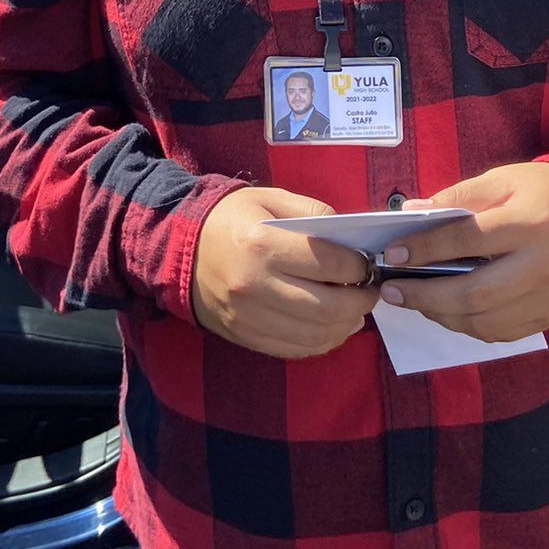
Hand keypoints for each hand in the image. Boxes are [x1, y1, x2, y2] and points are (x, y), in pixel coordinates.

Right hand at [191, 185, 381, 358]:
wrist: (177, 248)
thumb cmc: (228, 218)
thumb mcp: (269, 199)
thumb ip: (313, 211)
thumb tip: (350, 237)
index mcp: (263, 245)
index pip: (329, 264)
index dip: (359, 267)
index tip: (367, 264)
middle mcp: (256, 285)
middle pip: (327, 307)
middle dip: (361, 301)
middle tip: (371, 291)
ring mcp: (249, 316)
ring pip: (314, 335)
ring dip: (345, 326)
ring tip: (356, 312)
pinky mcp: (244, 335)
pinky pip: (293, 349)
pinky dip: (320, 343)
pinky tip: (332, 328)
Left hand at [377, 162, 548, 343]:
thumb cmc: (545, 193)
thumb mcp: (503, 180)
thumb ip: (458, 198)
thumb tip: (413, 214)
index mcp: (530, 223)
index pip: (468, 240)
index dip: (426, 249)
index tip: (394, 253)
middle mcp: (543, 266)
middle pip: (473, 294)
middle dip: (425, 295)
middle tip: (393, 291)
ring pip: (484, 321)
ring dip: (441, 315)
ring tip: (416, 300)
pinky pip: (501, 333)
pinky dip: (467, 326)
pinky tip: (448, 311)